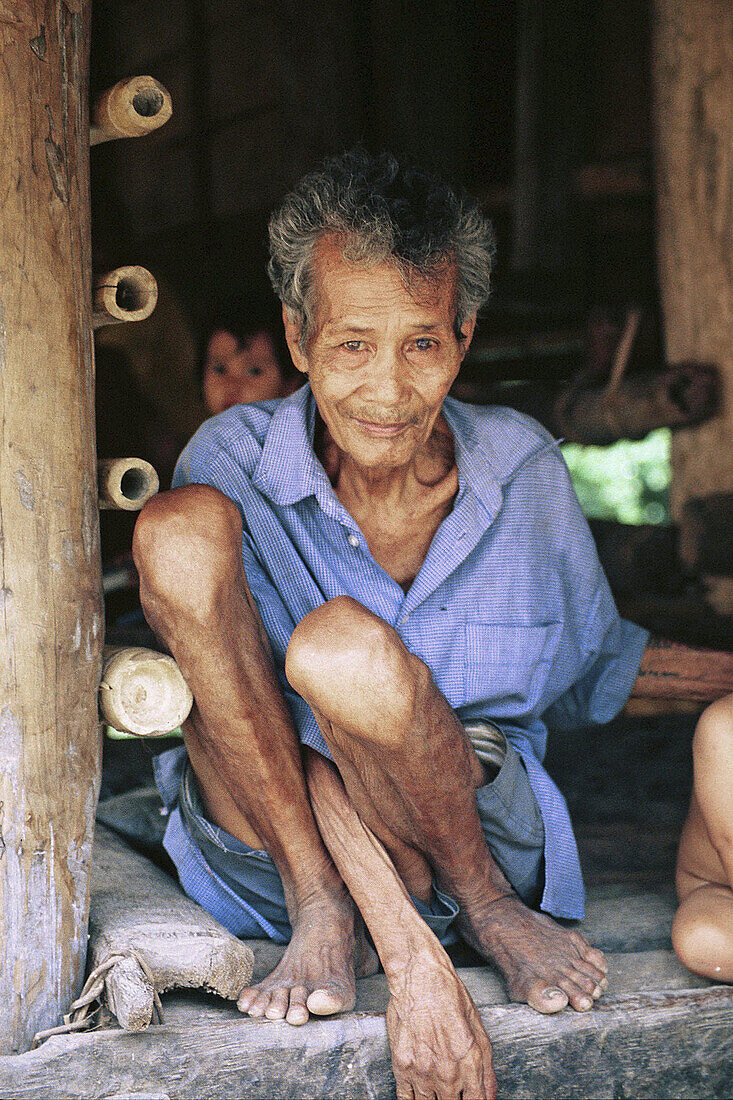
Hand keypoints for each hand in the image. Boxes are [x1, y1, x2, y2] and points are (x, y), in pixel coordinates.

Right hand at [386, 954, 496, 1099]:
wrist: (420, 978)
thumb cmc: (450, 997)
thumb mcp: (479, 1030)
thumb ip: (486, 1069)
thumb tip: (490, 1096)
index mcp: (470, 1063)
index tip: (471, 1099)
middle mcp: (447, 1072)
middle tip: (451, 1088)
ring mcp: (423, 1072)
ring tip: (436, 1088)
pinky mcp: (402, 1066)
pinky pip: (405, 1099)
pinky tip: (418, 1094)